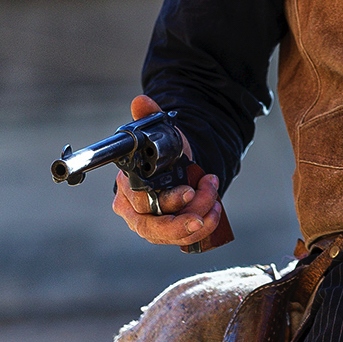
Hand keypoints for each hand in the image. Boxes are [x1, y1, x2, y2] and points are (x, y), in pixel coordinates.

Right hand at [110, 94, 223, 247]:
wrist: (182, 165)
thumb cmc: (166, 151)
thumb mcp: (161, 132)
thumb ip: (149, 116)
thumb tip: (141, 102)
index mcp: (126, 188)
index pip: (139, 202)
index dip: (165, 201)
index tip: (189, 192)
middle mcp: (134, 211)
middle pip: (153, 227)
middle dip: (183, 220)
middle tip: (207, 206)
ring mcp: (151, 226)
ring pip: (172, 234)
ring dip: (200, 218)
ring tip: (215, 196)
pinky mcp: (169, 234)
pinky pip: (184, 239)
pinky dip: (204, 227)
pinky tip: (216, 208)